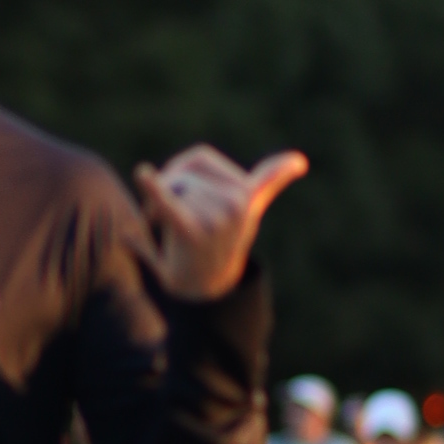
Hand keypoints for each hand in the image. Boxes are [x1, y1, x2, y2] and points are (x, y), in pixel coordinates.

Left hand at [132, 145, 307, 301]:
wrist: (207, 285)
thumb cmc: (222, 238)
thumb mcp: (248, 206)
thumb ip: (269, 180)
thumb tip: (300, 162)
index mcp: (247, 191)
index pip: (198, 158)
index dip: (180, 168)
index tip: (175, 184)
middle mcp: (238, 203)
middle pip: (182, 175)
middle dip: (169, 191)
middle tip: (171, 218)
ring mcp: (219, 218)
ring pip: (171, 191)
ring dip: (158, 208)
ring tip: (172, 230)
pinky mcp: (196, 232)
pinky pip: (170, 205)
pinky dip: (154, 190)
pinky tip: (142, 174)